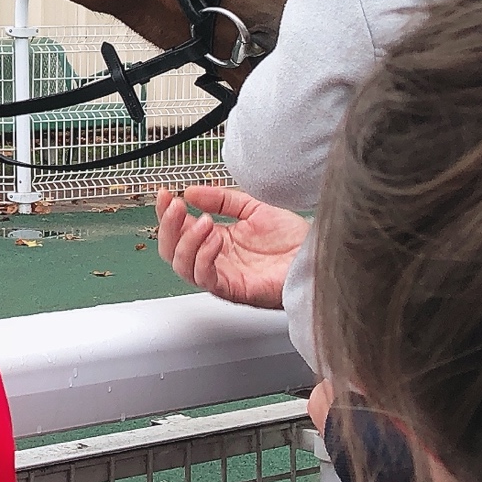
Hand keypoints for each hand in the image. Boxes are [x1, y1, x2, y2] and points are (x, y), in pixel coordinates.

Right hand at [152, 184, 307, 308]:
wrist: (315, 256)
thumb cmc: (292, 240)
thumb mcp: (252, 208)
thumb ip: (221, 200)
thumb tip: (192, 192)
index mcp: (216, 241)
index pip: (178, 230)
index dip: (167, 213)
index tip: (166, 194)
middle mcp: (214, 260)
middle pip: (171, 250)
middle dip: (168, 227)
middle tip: (176, 207)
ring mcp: (222, 275)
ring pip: (182, 266)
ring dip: (185, 242)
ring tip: (203, 222)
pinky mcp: (232, 289)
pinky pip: (205, 278)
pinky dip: (203, 257)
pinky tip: (214, 239)